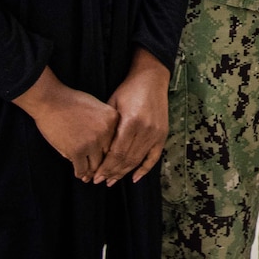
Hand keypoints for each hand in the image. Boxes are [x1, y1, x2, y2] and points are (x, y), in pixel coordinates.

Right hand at [14, 68, 118, 181]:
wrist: (51, 100)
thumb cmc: (71, 102)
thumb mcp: (96, 107)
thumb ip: (105, 124)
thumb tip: (106, 146)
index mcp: (113, 118)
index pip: (117, 141)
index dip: (112, 153)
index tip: (111, 162)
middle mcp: (106, 131)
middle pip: (108, 155)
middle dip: (104, 165)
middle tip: (101, 174)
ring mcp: (92, 142)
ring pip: (96, 165)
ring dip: (91, 172)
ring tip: (89, 176)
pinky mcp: (77, 151)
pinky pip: (82, 169)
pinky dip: (80, 173)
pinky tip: (79, 174)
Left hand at [93, 50, 170, 185]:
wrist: (151, 78)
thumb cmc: (128, 90)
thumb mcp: (112, 105)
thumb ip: (107, 128)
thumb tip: (95, 152)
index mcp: (131, 122)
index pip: (117, 153)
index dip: (106, 167)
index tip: (95, 176)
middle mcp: (146, 130)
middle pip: (127, 160)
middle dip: (112, 172)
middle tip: (101, 181)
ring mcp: (156, 133)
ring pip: (138, 160)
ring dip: (125, 173)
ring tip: (112, 180)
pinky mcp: (163, 133)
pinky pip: (154, 157)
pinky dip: (145, 169)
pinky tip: (135, 178)